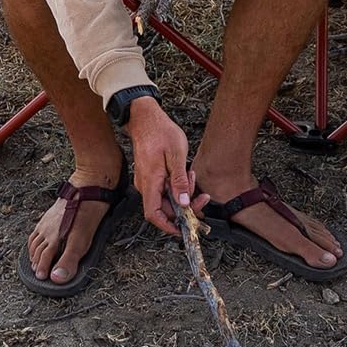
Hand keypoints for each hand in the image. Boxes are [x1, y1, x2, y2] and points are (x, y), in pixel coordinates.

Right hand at [126, 98, 206, 236]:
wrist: (145, 117)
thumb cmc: (159, 131)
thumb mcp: (176, 155)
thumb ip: (180, 181)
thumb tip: (184, 203)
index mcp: (150, 181)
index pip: (154, 214)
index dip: (168, 226)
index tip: (184, 228)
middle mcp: (145, 184)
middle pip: (164, 208)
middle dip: (184, 207)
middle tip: (202, 198)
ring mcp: (146, 180)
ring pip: (165, 199)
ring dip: (182, 194)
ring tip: (193, 178)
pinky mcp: (150, 176)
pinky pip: (163, 189)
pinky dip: (176, 186)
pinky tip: (185, 174)